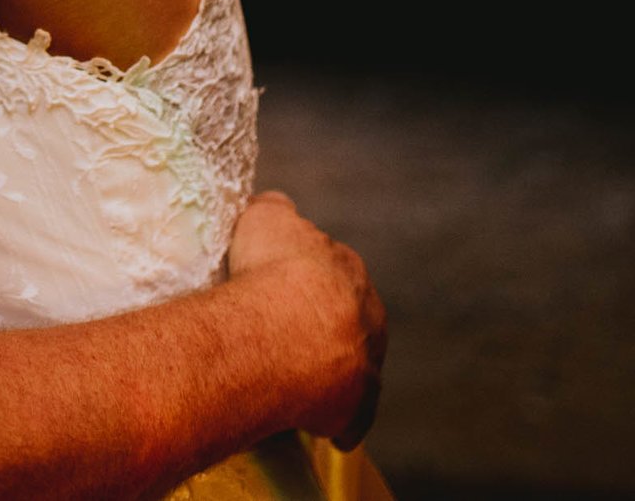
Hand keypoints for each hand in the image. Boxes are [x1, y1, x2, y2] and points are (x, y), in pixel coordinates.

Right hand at [226, 192, 386, 448]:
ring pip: (354, 367)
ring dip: (331, 374)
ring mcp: (367, 362)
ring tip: (291, 380)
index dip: (306, 283)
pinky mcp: (358, 406)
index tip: (280, 292)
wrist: (284, 327)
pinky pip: (351, 417)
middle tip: (282, 337)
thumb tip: (275, 208)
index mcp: (349, 269)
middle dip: (324, 327)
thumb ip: (275, 210)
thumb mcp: (265, 218)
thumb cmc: (269, 270)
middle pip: (349, 320)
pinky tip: (317, 426)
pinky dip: (337, 422)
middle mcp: (369, 313)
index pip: (334, 274)